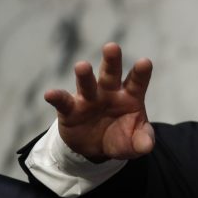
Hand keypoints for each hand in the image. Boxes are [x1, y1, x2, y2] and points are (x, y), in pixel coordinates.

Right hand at [44, 42, 154, 161]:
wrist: (96, 150)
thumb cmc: (121, 139)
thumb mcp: (135, 144)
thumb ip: (142, 141)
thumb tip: (147, 146)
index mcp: (130, 96)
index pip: (137, 82)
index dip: (141, 73)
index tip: (145, 62)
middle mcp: (109, 92)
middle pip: (111, 74)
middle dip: (112, 61)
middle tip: (112, 47)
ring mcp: (89, 99)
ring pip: (87, 83)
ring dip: (84, 75)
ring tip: (82, 66)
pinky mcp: (70, 110)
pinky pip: (63, 101)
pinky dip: (57, 97)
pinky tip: (51, 94)